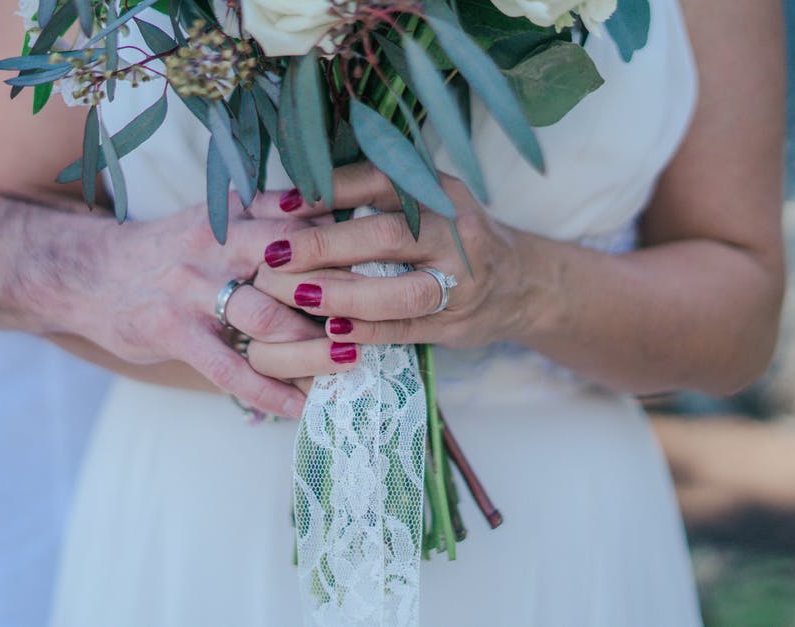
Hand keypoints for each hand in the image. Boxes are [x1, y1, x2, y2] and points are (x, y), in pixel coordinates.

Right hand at [58, 192, 355, 417]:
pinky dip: (268, 391)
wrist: (86, 273)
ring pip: (268, 318)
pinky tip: (298, 409)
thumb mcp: (215, 219)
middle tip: (384, 318)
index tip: (390, 262)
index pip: (304, 218)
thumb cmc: (168, 251)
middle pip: (295, 264)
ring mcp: (193, 288)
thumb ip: (269, 219)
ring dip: (314, 346)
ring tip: (351, 364)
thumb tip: (340, 225)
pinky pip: (230, 368)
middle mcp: (218, 244)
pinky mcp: (172, 331)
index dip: (348, 241)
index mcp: (234, 212)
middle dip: (341, 293)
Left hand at [250, 163, 534, 348]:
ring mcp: (460, 280)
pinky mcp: (456, 322)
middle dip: (325, 246)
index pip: (377, 181)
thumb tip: (280, 202)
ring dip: (345, 294)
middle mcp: (453, 230)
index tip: (277, 205)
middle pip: (388, 235)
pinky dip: (369, 330)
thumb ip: (362, 199)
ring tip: (298, 296)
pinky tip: (332, 330)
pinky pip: (408, 328)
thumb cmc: (448, 237)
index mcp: (436, 191)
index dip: (326, 191)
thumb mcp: (419, 202)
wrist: (520, 282)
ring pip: (402, 290)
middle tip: (274, 257)